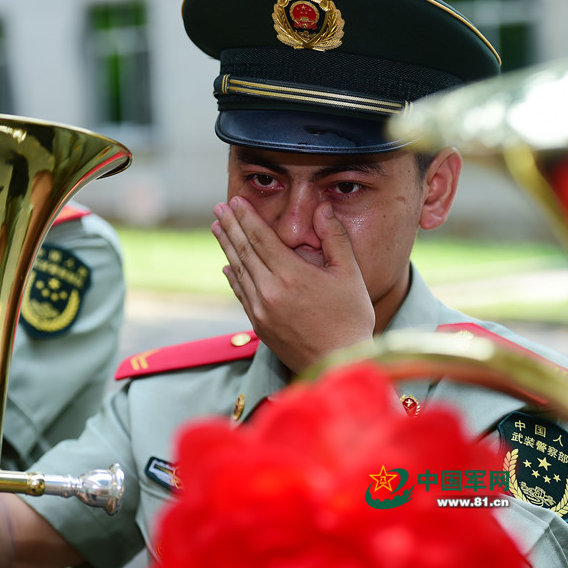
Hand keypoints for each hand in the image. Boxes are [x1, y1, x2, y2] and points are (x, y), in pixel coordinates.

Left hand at [212, 197, 374, 373]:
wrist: (338, 366)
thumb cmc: (351, 320)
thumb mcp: (350, 275)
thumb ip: (334, 238)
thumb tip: (323, 207)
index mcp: (291, 275)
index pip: (261, 237)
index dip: (246, 217)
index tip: (235, 201)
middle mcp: (270, 291)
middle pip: (244, 251)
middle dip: (230, 226)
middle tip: (218, 208)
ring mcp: (261, 310)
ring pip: (239, 271)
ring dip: (227, 248)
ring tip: (217, 228)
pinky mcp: (260, 326)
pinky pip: (241, 294)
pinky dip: (233, 277)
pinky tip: (227, 266)